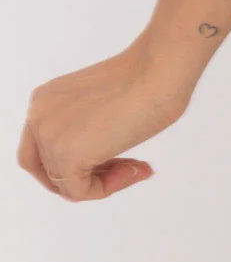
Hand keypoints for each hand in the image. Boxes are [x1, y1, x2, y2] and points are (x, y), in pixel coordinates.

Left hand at [18, 43, 190, 200]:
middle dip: (85, 175)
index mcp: (45, 99)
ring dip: (104, 180)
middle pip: (47, 169)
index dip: (81, 158)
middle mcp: (37, 116)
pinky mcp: (66, 156)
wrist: (162, 69)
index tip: (119, 154)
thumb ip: (84, 127)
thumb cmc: (149, 78)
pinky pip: (79, 192)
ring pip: (65, 184)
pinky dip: (108, 188)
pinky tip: (136, 170)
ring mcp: (48, 136)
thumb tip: (92, 156)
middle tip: (125, 168)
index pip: (45, 147)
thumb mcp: (99, 104)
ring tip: (138, 168)